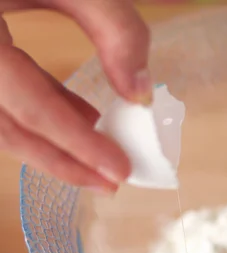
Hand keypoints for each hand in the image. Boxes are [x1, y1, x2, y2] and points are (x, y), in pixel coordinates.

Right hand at [0, 0, 150, 193]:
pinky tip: (75, 113)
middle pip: (4, 125)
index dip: (74, 144)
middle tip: (109, 182)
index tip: (118, 172)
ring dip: (50, 138)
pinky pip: (0, 91)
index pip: (26, 105)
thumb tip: (141, 91)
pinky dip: (37, 108)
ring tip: (99, 151)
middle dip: (60, 159)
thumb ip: (113, 26)